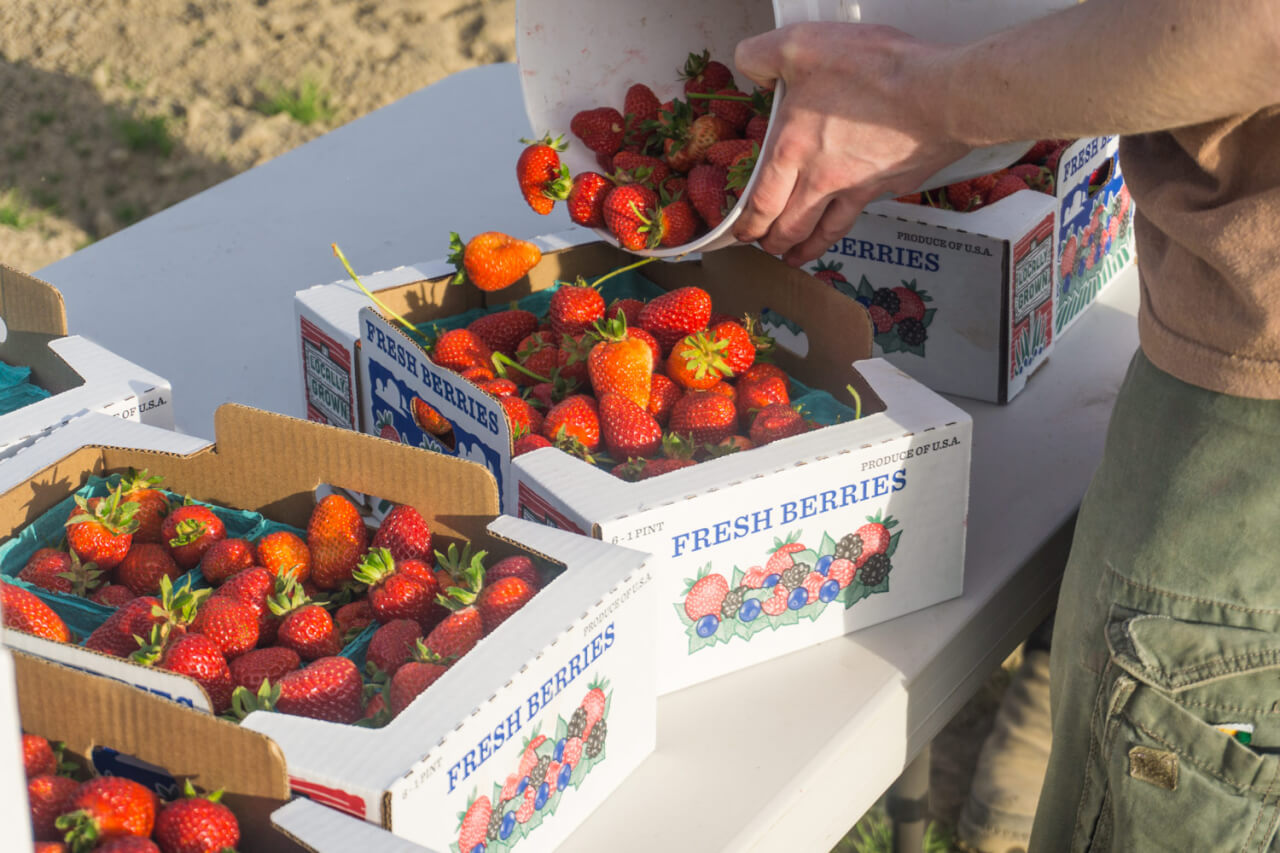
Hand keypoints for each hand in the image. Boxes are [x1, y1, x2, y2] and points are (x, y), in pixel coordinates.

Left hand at [732, 23, 970, 264]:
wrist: (940, 95)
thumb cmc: (878, 72)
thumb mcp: (802, 45)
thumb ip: (764, 56)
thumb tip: (748, 65)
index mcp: (792, 148)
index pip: (761, 200)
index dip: (749, 223)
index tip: (743, 231)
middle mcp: (820, 177)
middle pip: (789, 225)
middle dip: (772, 242)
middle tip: (765, 247)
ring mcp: (855, 187)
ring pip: (822, 231)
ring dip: (804, 249)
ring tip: (796, 256)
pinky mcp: (886, 185)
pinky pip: (857, 216)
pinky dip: (842, 231)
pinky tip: (843, 225)